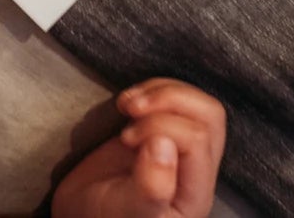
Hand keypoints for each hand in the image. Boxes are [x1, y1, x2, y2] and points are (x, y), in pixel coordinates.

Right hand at [54, 79, 226, 217]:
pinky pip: (173, 97)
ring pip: (196, 102)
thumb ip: (151, 187)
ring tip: (126, 104)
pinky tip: (126, 104)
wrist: (84, 211)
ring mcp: (181, 148)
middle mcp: (196, 168)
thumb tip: (163, 143)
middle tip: (131, 108)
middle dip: (168, 99)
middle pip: (209, 115)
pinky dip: (149, 89)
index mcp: (195, 192)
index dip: (159, 127)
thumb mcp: (129, 211)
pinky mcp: (161, 131)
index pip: (196, 139)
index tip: (125, 140)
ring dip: (158, 91)